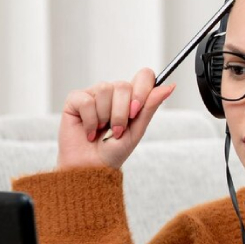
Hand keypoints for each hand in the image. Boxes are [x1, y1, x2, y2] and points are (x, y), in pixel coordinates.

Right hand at [56, 68, 175, 170]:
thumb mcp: (137, 130)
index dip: (142, 91)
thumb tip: (169, 87)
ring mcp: (94, 94)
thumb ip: (150, 107)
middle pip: (123, 85)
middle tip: (117, 130)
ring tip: (101, 130)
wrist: (91, 167)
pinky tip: (89, 131)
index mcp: (131, 98)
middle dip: (121, 113)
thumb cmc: (114, 151)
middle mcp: (113, 92)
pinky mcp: (75, 100)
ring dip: (105, 117)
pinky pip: (86, 101)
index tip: (136, 111)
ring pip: (104, 90)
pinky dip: (90, 120)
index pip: (144, 76)